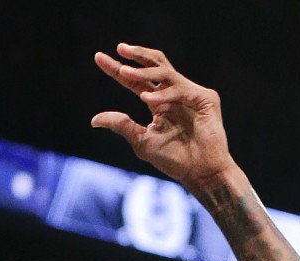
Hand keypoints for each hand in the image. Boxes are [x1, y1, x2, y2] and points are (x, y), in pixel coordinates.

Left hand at [92, 45, 235, 193]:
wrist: (200, 174)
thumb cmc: (174, 160)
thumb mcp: (141, 140)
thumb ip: (121, 125)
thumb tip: (94, 119)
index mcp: (160, 103)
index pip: (136, 81)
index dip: (117, 70)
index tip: (99, 58)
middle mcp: (174, 94)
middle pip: (154, 65)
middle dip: (137, 55)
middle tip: (119, 48)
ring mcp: (191, 94)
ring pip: (166, 73)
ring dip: (144, 71)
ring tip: (125, 71)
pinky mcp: (206, 99)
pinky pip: (180, 91)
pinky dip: (163, 94)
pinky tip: (147, 98)